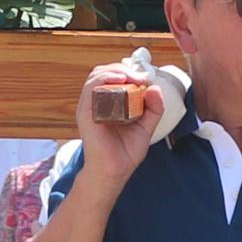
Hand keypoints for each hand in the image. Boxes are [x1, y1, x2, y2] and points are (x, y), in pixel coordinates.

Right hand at [75, 62, 160, 184]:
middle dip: (123, 68)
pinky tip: (120, 79)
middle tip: (140, 76)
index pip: (113, 78)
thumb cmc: (125, 153)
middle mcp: (96, 103)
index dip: (128, 72)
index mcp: (108, 104)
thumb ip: (153, 109)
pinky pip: (91, 88)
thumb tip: (155, 88)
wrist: (114, 172)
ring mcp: (89, 107)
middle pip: (104, 72)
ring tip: (132, 76)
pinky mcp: (86, 113)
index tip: (145, 77)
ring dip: (116, 70)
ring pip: (96, 75)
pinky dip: (105, 78)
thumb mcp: (146, 127)